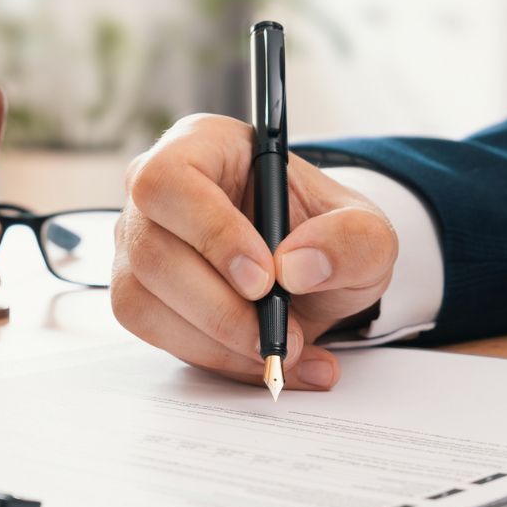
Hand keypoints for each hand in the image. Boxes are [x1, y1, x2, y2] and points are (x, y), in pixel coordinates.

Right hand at [112, 113, 397, 390]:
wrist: (314, 278)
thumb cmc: (325, 236)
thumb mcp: (367, 233)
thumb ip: (352, 240)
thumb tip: (297, 266)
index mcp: (202, 146)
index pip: (171, 180)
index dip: (211, 232)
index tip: (264, 278)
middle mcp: (157, 193)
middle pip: (152, 249)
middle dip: (220, 306)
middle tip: (280, 333)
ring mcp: (139, 245)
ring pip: (143, 300)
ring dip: (218, 341)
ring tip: (284, 349)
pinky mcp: (139, 295)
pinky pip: (158, 336)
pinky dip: (217, 359)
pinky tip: (266, 361)